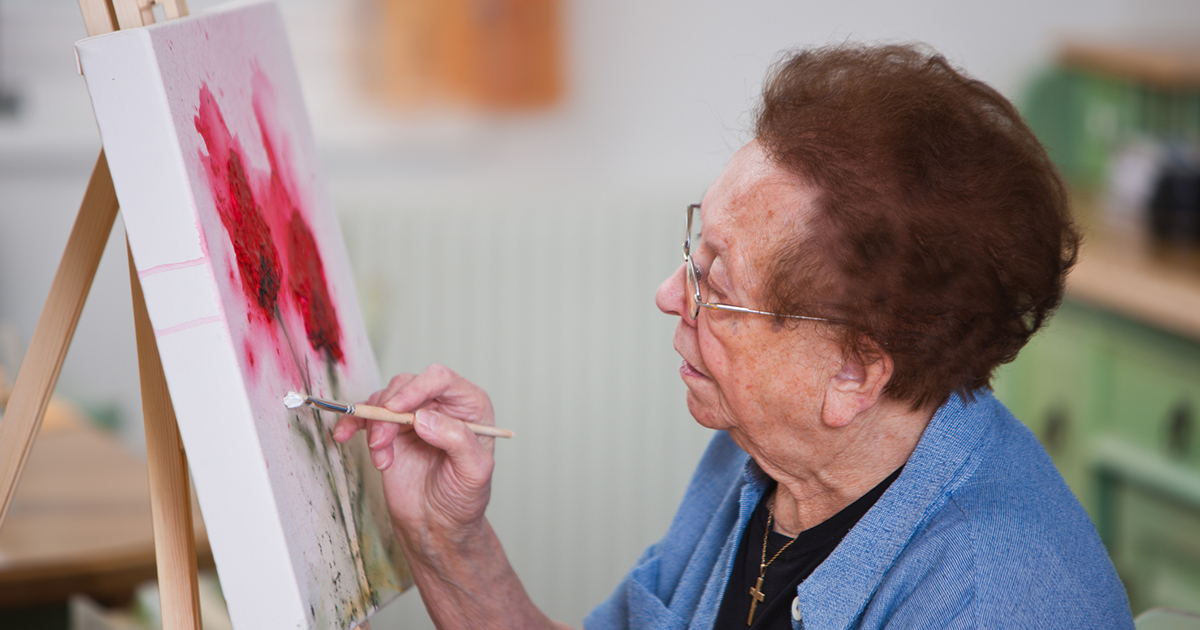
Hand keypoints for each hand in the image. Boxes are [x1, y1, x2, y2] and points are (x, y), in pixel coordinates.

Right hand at [333, 364, 495, 549]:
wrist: (438, 525)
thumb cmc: (463, 498)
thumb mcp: (474, 471)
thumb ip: (456, 440)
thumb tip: (424, 417)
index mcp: (470, 407)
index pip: (441, 379)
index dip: (417, 387)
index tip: (396, 408)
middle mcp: (442, 406)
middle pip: (408, 385)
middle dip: (389, 411)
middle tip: (382, 441)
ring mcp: (414, 417)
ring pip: (385, 399)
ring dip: (374, 424)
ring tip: (381, 456)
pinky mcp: (391, 431)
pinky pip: (367, 415)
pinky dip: (353, 423)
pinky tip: (344, 435)